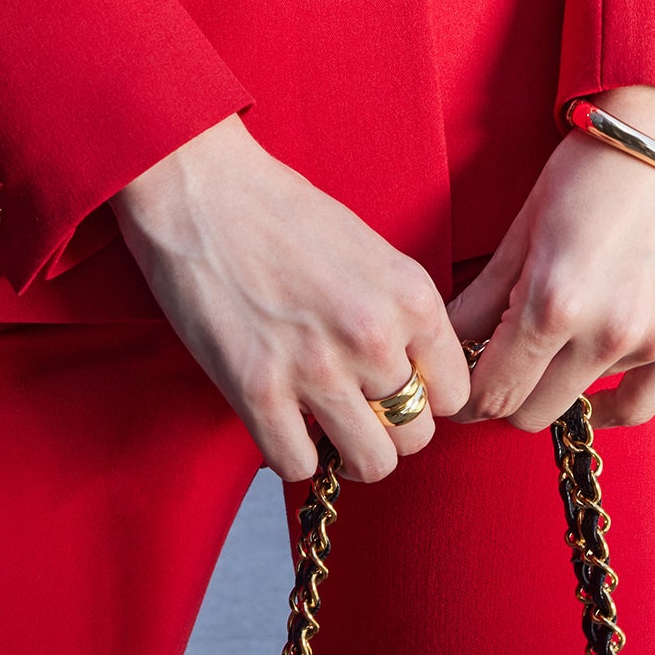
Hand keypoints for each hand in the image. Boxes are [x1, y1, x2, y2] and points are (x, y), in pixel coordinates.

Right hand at [113, 114, 471, 484]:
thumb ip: (397, 312)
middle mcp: (374, 336)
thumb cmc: (278, 211)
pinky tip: (280, 424)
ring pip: (371, 462)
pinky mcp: (257, 390)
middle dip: (387, 429)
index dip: (425, 398)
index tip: (395, 391)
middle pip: (416, 435)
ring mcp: (317, 367)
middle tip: (354, 409)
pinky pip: (298, 466)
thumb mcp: (368, 251)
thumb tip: (410, 374)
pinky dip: (291, 455)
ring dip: (347, 453)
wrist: (199, 188)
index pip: (455, 394)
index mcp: (410, 296)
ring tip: (324, 428)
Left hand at [448, 87, 654, 431]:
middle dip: (505, 398)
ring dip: (555, 388)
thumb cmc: (587, 172)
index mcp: (551, 304)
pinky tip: (588, 394)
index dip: (468, 400)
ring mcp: (653, 341)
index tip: (459, 392)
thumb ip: (480, 298)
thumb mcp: (522, 229)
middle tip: (497, 372)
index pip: (493, 393)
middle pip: (531, 412)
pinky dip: (608, 406)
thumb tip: (442, 340)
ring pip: (579, 406)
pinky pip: (640, 406)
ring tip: (546, 355)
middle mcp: (604, 334)